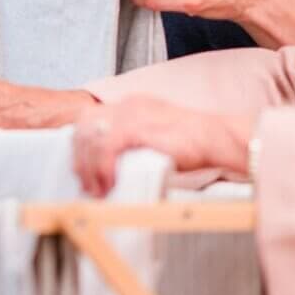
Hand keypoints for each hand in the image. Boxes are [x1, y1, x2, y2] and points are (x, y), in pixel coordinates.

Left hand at [73, 96, 253, 197]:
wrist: (215, 137)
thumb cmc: (193, 143)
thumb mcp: (156, 135)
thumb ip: (134, 142)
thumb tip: (113, 165)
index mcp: (133, 104)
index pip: (92, 118)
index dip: (82, 144)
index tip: (83, 168)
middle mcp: (129, 104)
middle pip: (85, 125)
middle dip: (80, 157)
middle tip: (86, 183)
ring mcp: (132, 114)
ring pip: (92, 138)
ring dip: (89, 168)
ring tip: (96, 189)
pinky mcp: (138, 127)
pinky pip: (106, 148)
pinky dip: (102, 169)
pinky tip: (109, 184)